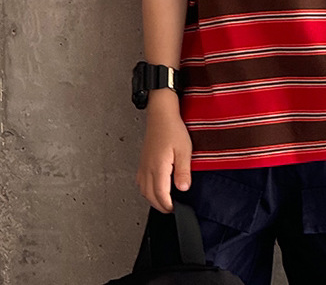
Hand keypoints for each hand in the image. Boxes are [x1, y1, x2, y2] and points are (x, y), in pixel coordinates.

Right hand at [136, 89, 191, 212]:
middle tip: (171, 209)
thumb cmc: (173, 129)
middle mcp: (147, 168)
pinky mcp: (142, 161)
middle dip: (160, 206)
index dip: (168, 205)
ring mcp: (143, 165)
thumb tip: (183, 189)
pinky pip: (141, 182)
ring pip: (143, 190)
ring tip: (164, 201)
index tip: (176, 210)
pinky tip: (154, 188)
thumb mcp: (184, 150)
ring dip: (153, 199)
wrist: (161, 114)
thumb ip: (183, 171)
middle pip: (150, 195)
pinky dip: (147, 190)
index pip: (160, 194)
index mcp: (158, 167)